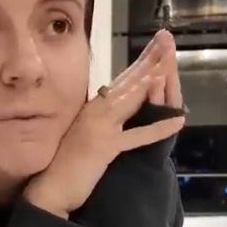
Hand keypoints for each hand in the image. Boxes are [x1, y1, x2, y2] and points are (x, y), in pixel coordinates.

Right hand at [24, 30, 184, 216]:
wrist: (49, 187)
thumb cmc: (62, 163)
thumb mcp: (80, 132)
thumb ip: (95, 116)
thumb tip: (108, 100)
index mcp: (92, 107)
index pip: (120, 80)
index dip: (139, 61)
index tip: (156, 45)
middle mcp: (96, 110)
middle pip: (127, 81)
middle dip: (148, 59)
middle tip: (166, 39)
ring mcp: (100, 126)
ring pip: (130, 99)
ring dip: (150, 82)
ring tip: (168, 64)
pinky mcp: (105, 146)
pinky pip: (137, 135)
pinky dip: (158, 129)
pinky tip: (177, 121)